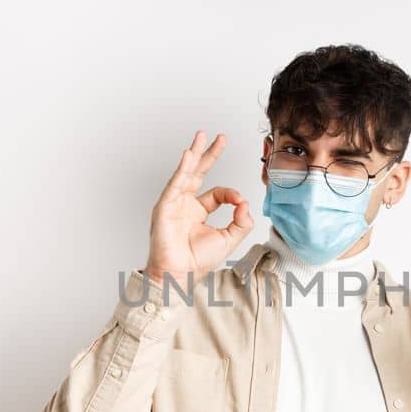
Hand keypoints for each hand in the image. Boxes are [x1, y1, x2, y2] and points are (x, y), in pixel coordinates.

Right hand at [144, 130, 254, 284]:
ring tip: (201, 136)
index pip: (217, 192)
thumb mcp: (228, 239)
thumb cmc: (197, 262)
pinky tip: (189, 155)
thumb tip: (245, 203)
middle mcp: (184, 204)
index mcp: (198, 212)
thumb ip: (241, 222)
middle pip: (198, 173)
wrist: (180, 275)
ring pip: (185, 173)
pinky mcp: (165, 207)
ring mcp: (173, 204)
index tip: (241, 204)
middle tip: (218, 137)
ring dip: (194, 153)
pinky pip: (174, 184)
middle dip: (208, 154)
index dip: (232, 194)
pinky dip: (182, 169)